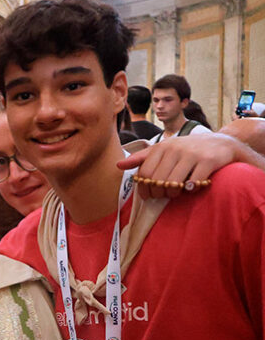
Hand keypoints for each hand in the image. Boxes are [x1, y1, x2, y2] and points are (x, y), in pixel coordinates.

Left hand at [118, 133, 247, 198]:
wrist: (222, 142)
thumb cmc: (188, 149)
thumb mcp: (164, 149)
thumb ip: (142, 157)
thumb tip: (118, 165)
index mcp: (162, 147)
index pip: (145, 172)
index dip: (143, 188)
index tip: (146, 196)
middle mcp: (175, 149)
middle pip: (157, 179)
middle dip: (157, 192)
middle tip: (161, 196)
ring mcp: (192, 154)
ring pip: (173, 183)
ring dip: (171, 194)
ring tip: (174, 194)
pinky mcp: (208, 161)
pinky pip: (193, 182)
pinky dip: (190, 190)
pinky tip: (190, 188)